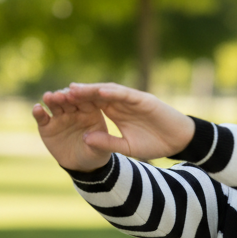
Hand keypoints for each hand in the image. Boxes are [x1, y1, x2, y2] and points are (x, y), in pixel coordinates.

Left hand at [32, 83, 194, 170]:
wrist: (178, 140)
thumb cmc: (155, 143)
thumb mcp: (126, 147)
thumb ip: (107, 143)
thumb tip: (85, 140)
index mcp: (116, 112)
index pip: (92, 106)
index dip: (76, 106)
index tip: (59, 108)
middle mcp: (121, 102)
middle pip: (95, 95)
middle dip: (78, 95)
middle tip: (58, 94)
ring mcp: (131, 99)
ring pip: (107, 91)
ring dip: (90, 90)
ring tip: (73, 89)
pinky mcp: (143, 99)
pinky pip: (125, 94)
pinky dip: (112, 92)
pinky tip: (98, 91)